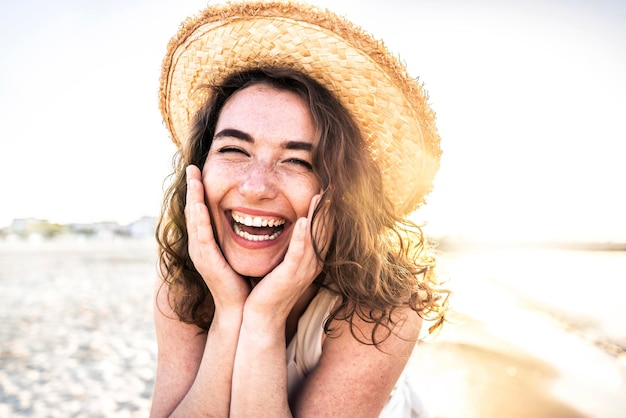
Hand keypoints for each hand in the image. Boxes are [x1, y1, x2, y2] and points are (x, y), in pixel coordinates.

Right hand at [185, 165, 249, 310]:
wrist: (241, 307)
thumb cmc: (244, 278)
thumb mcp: (241, 250)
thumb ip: (241, 233)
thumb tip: (253, 215)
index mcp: (207, 241)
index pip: (201, 210)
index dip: (199, 190)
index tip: (200, 170)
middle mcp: (199, 245)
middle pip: (193, 210)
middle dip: (192, 188)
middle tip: (191, 166)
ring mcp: (200, 253)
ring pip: (193, 219)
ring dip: (193, 197)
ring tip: (193, 177)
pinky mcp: (206, 261)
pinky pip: (200, 234)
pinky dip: (199, 217)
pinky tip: (198, 204)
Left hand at [245, 194, 329, 320]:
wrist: (262, 316)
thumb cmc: (270, 289)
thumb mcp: (285, 265)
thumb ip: (291, 248)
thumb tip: (291, 228)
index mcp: (311, 261)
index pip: (324, 231)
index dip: (327, 212)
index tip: (328, 191)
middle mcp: (312, 264)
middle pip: (324, 231)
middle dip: (327, 209)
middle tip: (331, 187)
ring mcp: (303, 270)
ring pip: (314, 238)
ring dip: (318, 216)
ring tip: (320, 196)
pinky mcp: (290, 275)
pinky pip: (299, 252)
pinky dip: (303, 236)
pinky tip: (305, 220)